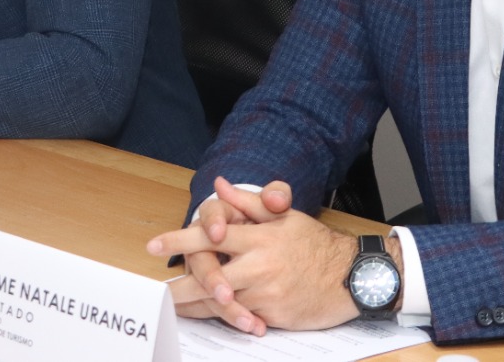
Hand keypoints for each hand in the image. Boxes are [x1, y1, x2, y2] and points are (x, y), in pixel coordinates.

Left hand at [148, 178, 359, 332]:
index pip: (211, 235)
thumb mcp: (285, 217)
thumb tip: (220, 185)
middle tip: (158, 290)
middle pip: (210, 275)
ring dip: (195, 305)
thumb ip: (249, 202)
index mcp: (259, 237)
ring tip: (174, 307)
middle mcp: (259, 264)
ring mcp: (266, 292)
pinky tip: (206, 317)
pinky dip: (222, 317)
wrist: (350, 277)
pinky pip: (241, 317)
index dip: (179, 239)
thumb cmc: (315, 244)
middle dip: (180, 284)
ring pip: (222, 301)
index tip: (154, 244)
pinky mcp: (273, 314)